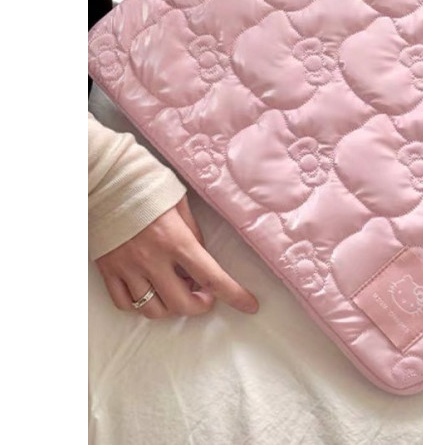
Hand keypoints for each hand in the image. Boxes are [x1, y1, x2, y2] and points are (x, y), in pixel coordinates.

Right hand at [95, 196, 258, 318]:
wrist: (106, 179)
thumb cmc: (147, 185)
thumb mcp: (180, 202)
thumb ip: (193, 232)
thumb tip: (201, 256)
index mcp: (176, 240)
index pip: (211, 277)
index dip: (234, 295)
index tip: (249, 305)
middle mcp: (152, 259)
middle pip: (182, 303)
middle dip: (200, 305)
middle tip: (205, 296)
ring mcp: (128, 268)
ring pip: (153, 310)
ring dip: (171, 308)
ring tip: (177, 291)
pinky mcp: (108, 270)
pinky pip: (125, 304)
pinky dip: (140, 306)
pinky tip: (150, 293)